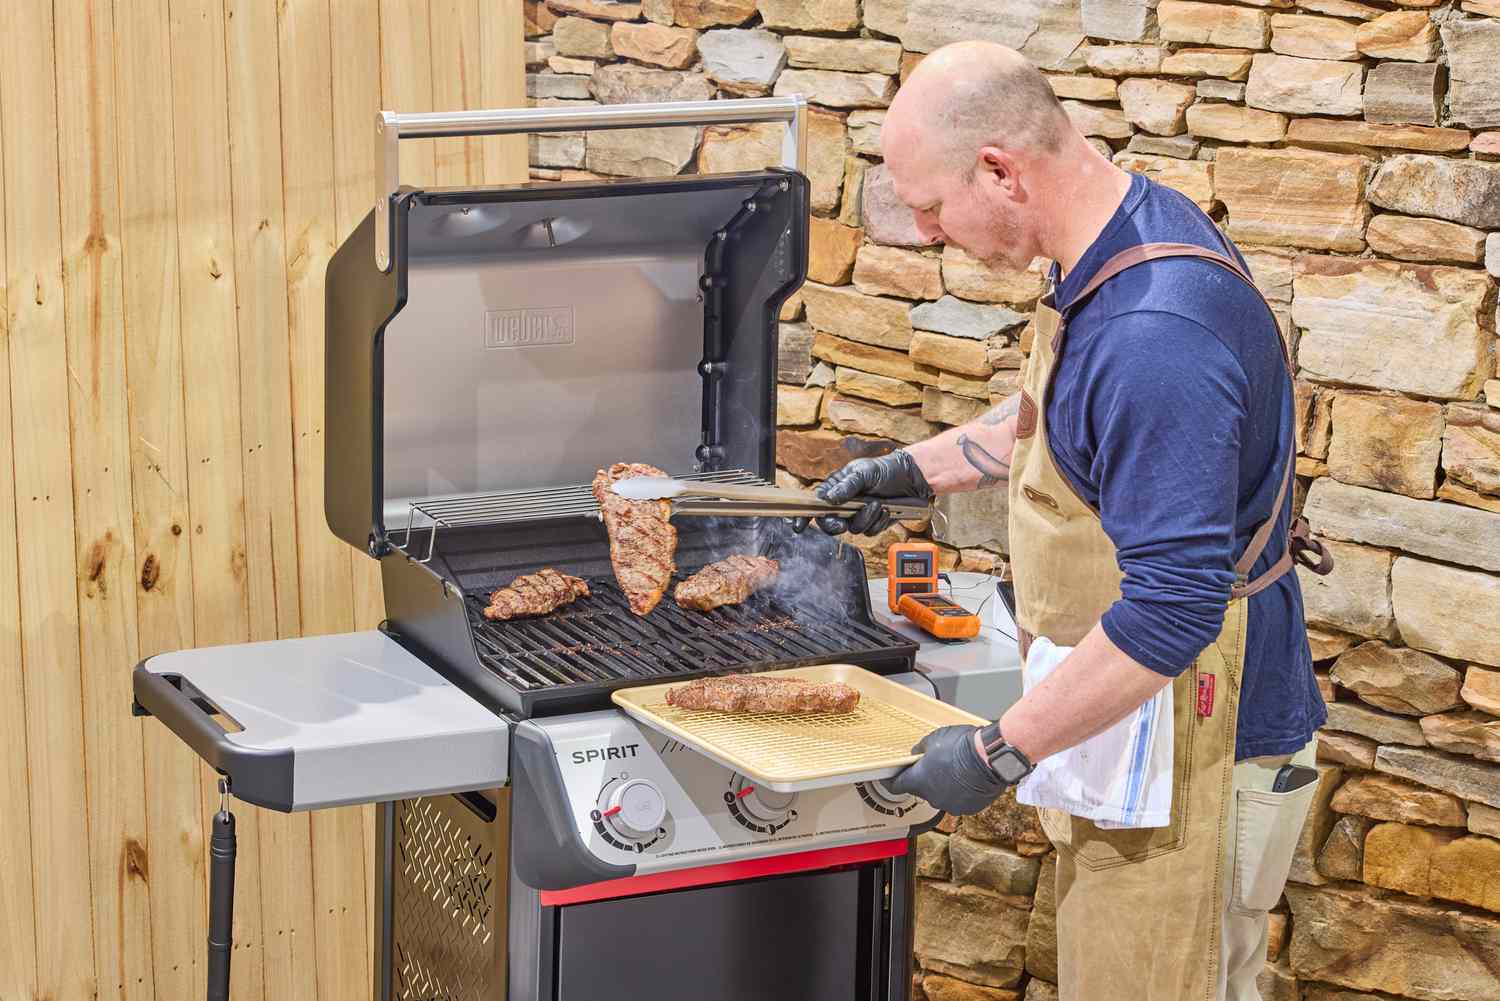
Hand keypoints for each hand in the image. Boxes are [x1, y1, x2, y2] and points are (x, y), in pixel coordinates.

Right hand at [803, 450, 933, 536]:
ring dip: (867, 518)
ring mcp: (858, 514)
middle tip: (844, 522)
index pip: (816, 504)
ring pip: (853, 529)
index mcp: (836, 487)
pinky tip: (887, 510)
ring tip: (879, 504)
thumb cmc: (886, 469)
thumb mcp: (864, 472)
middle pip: (830, 523)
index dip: (805, 516)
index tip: (799, 526)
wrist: (912, 479)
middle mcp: (845, 503)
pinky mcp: (873, 523)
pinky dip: (879, 522)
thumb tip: (829, 498)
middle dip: (837, 524)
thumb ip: (846, 486)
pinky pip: (870, 532)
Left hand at [886, 724, 1013, 815]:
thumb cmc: (963, 747)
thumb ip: (920, 750)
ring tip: (954, 769)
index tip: (889, 778)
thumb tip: (917, 754)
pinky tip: (966, 778)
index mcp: (919, 781)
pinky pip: (958, 800)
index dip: (890, 781)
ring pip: (941, 795)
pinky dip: (960, 791)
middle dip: (925, 779)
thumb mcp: (933, 739)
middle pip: (921, 790)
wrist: (992, 757)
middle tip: (934, 764)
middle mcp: (932, 798)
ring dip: (943, 785)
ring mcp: (951, 805)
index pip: (895, 786)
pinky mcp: (968, 808)